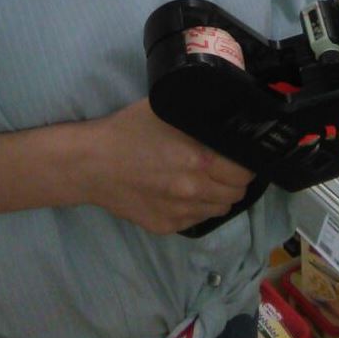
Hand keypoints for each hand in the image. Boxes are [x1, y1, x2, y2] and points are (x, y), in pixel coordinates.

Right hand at [81, 99, 254, 234]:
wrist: (92, 164)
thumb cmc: (129, 130)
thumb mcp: (166, 110)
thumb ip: (199, 116)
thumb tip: (228, 115)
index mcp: (199, 160)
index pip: (245, 171)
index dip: (245, 161)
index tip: (239, 153)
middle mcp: (194, 191)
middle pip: (236, 193)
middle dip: (235, 178)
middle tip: (224, 164)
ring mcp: (181, 213)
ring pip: (219, 209)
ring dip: (218, 194)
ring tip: (205, 178)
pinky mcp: (167, 227)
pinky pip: (197, 219)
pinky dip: (197, 207)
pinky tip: (182, 191)